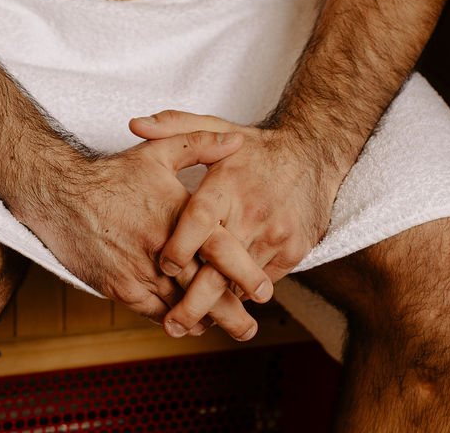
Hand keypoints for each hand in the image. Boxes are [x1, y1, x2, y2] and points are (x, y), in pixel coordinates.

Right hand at [25, 128, 273, 339]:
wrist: (61, 195)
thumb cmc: (113, 174)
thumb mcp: (158, 152)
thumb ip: (200, 144)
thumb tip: (237, 142)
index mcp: (176, 215)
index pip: (218, 249)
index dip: (244, 272)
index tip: (265, 289)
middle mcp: (160, 248)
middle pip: (203, 287)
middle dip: (230, 311)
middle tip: (251, 326)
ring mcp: (139, 272)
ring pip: (180, 305)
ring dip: (205, 319)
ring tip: (229, 328)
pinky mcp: (120, 288)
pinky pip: (154, 313)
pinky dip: (175, 320)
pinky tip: (190, 323)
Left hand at [128, 110, 339, 334]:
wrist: (315, 154)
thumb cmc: (258, 147)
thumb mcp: (219, 126)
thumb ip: (176, 128)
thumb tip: (134, 124)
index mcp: (228, 182)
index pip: (199, 219)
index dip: (179, 246)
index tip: (163, 267)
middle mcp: (251, 211)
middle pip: (219, 267)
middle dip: (194, 302)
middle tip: (171, 324)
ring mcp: (275, 234)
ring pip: (240, 282)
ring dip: (217, 305)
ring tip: (191, 323)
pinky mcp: (293, 251)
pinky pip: (262, 282)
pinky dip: (241, 293)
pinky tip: (224, 304)